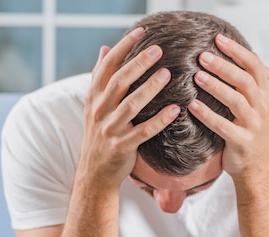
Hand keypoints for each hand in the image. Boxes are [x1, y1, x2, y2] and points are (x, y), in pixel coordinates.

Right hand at [78, 27, 180, 189]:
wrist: (94, 173)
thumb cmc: (100, 135)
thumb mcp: (94, 105)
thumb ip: (100, 78)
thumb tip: (104, 49)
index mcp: (94, 97)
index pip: (107, 66)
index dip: (123, 47)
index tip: (140, 32)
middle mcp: (100, 111)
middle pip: (119, 82)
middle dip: (138, 64)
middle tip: (158, 50)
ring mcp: (110, 129)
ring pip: (131, 105)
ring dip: (149, 89)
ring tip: (167, 74)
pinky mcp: (122, 147)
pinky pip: (143, 132)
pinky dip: (159, 121)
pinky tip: (175, 110)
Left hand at [188, 34, 268, 179]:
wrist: (256, 168)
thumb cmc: (249, 131)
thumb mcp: (257, 105)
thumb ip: (254, 82)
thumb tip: (250, 54)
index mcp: (265, 94)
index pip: (254, 65)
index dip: (237, 51)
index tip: (218, 39)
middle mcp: (262, 107)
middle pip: (245, 80)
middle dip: (223, 66)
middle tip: (202, 56)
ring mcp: (253, 125)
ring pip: (236, 101)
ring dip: (216, 87)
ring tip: (197, 77)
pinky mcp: (242, 142)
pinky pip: (224, 127)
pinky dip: (208, 115)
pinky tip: (193, 106)